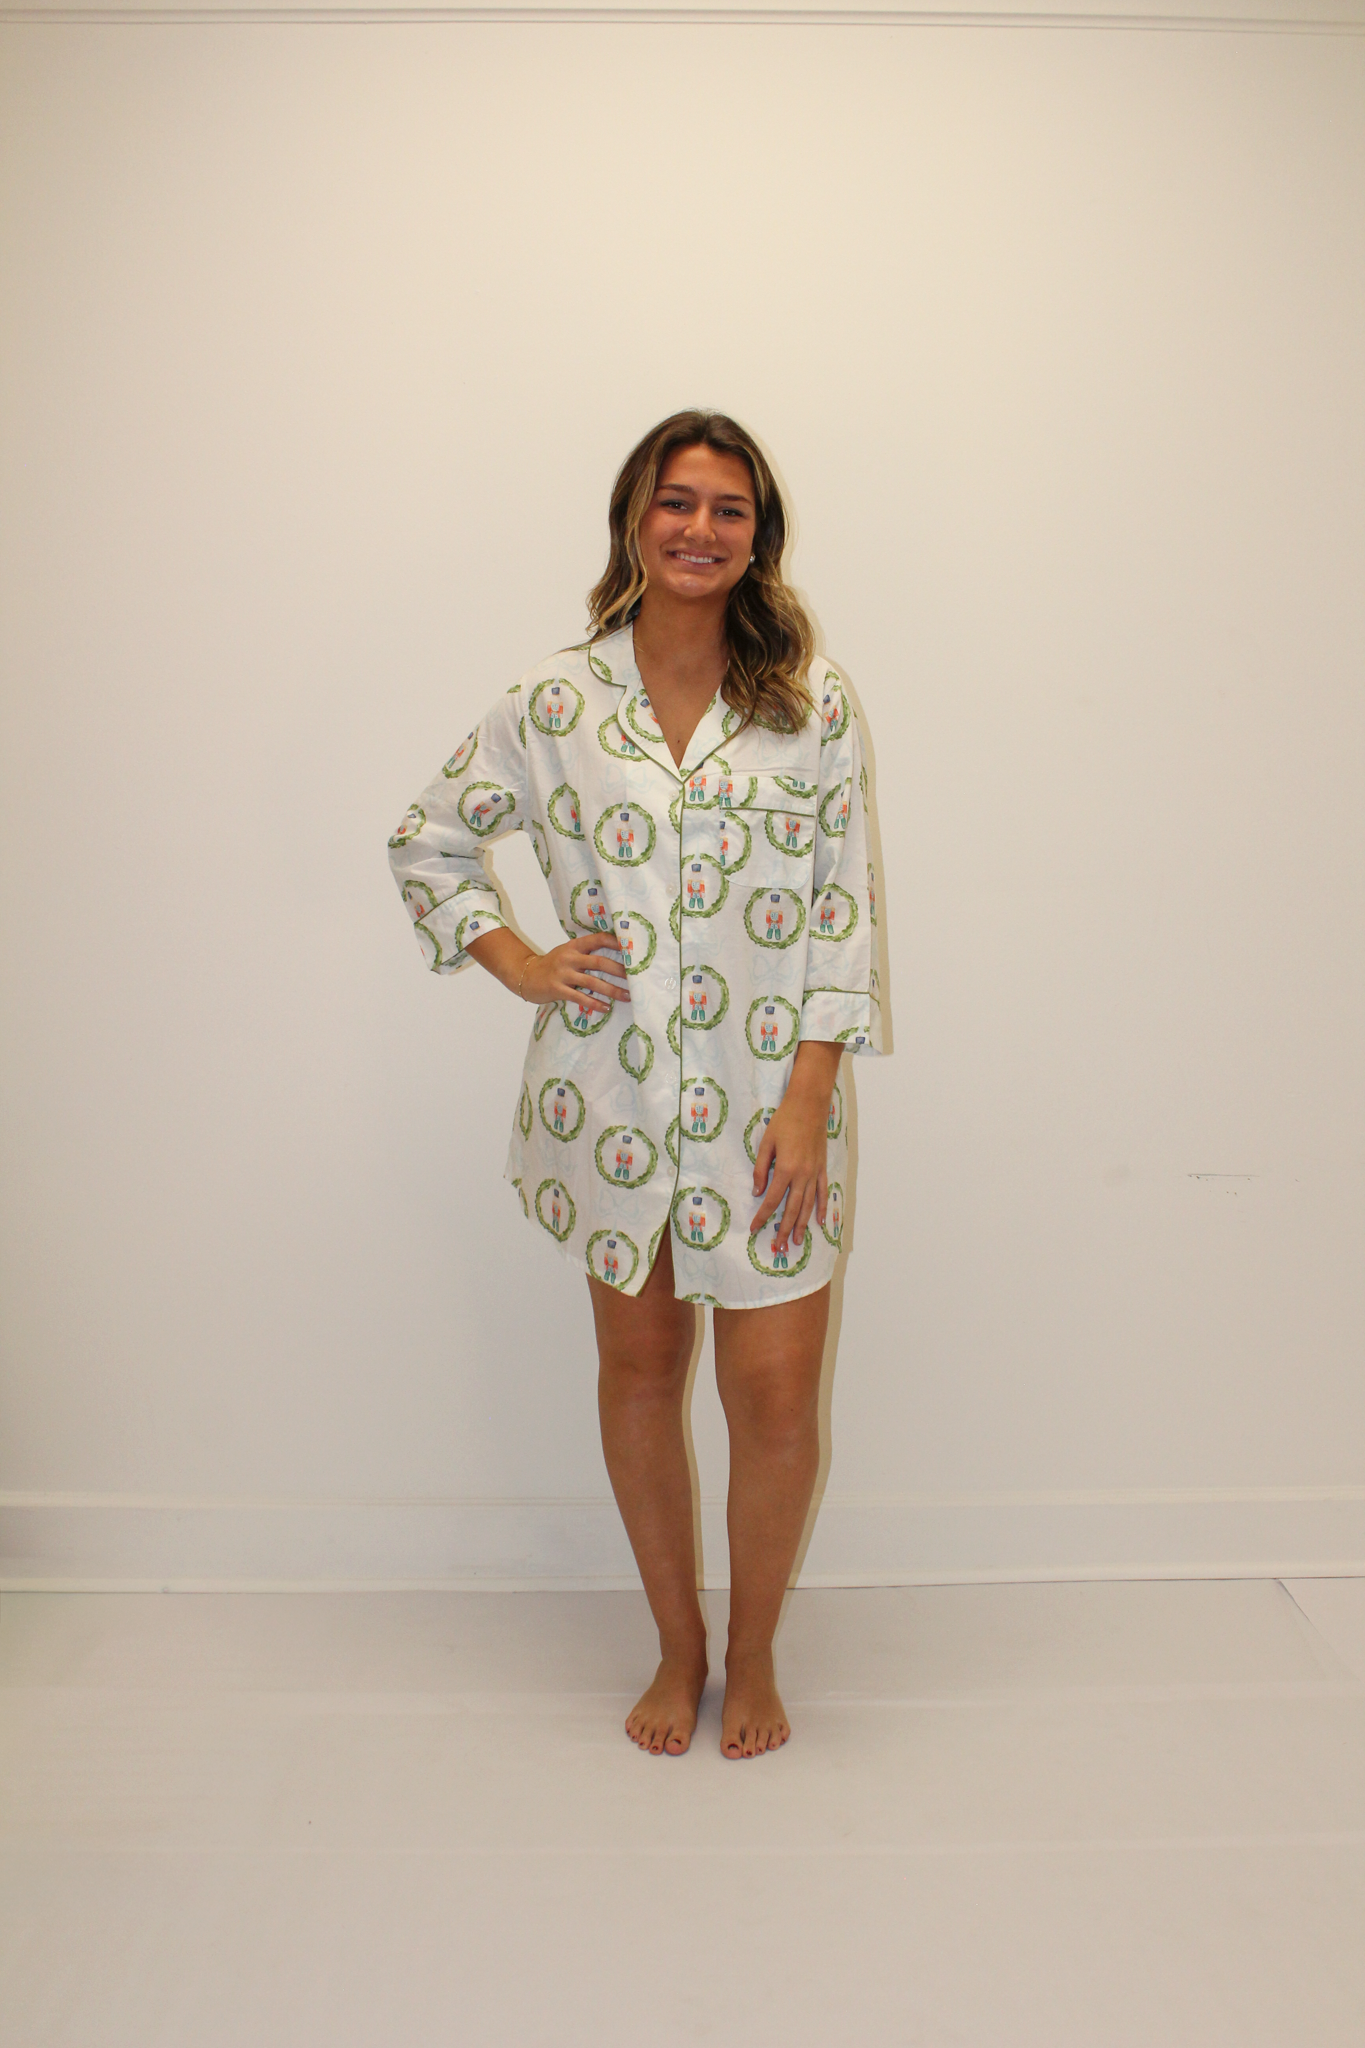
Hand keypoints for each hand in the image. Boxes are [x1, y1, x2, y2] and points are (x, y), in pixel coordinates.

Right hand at [520, 932, 629, 1012]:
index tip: (631, 949)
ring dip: (612, 990)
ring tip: (627, 996)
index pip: (598, 939)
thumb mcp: (567, 952)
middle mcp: (569, 957)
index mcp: (574, 946)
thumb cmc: (552, 965)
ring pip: (592, 982)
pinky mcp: (557, 989)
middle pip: (599, 962)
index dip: (615, 942)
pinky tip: (606, 1008)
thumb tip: (616, 956)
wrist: (526, 976)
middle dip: (619, 970)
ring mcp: (562, 973)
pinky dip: (594, 1003)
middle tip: (635, 977)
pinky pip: (580, 997)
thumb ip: (586, 952)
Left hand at [750, 1089, 827, 1252]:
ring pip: (808, 1205)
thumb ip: (761, 1169)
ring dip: (801, 1225)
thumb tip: (757, 1191)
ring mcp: (815, 1173)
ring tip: (796, 1242)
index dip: (762, 1216)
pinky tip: (820, 1221)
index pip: (771, 1200)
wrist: (809, 1105)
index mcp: (786, 1169)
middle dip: (783, 1230)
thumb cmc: (784, 1121)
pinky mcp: (823, 1168)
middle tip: (777, 1248)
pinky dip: (822, 1208)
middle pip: (791, 1209)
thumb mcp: (766, 1143)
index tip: (754, 1229)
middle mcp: (803, 1175)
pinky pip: (822, 1193)